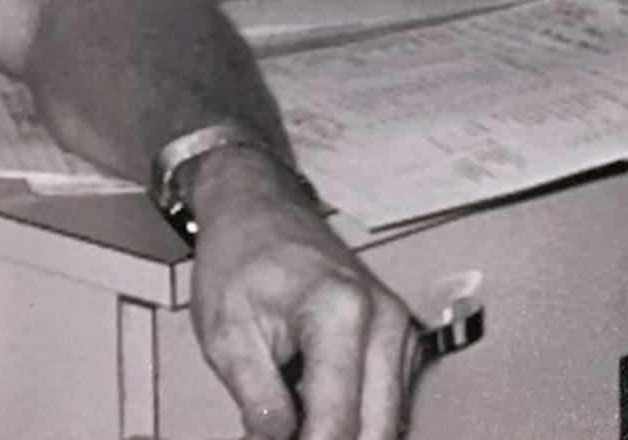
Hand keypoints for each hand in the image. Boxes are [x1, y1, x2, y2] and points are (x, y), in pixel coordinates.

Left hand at [185, 147, 415, 439]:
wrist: (258, 210)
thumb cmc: (239, 259)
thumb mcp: (227, 336)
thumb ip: (260, 404)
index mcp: (342, 314)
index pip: (338, 423)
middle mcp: (385, 321)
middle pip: (376, 431)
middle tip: (281, 435)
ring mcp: (400, 328)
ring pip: (387, 422)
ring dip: (344, 431)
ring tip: (293, 417)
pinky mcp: (400, 337)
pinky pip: (388, 402)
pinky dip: (353, 418)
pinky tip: (313, 407)